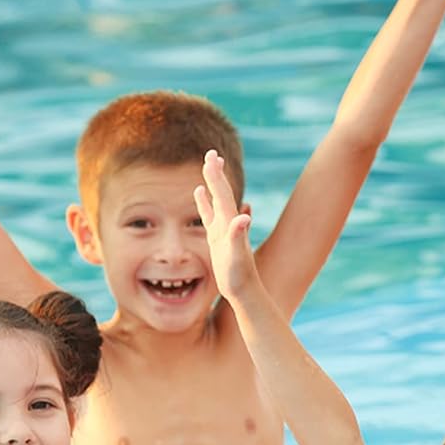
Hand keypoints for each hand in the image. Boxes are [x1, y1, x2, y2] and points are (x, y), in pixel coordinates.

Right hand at [194, 149, 255, 300]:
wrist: (245, 291)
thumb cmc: (239, 276)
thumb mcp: (237, 256)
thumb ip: (238, 236)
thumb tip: (245, 216)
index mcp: (231, 223)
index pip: (222, 194)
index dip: (216, 176)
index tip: (212, 156)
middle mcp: (229, 223)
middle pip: (222, 193)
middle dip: (216, 173)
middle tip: (212, 154)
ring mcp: (223, 230)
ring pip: (216, 201)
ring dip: (213, 183)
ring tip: (209, 166)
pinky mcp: (217, 238)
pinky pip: (209, 214)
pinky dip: (204, 202)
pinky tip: (199, 192)